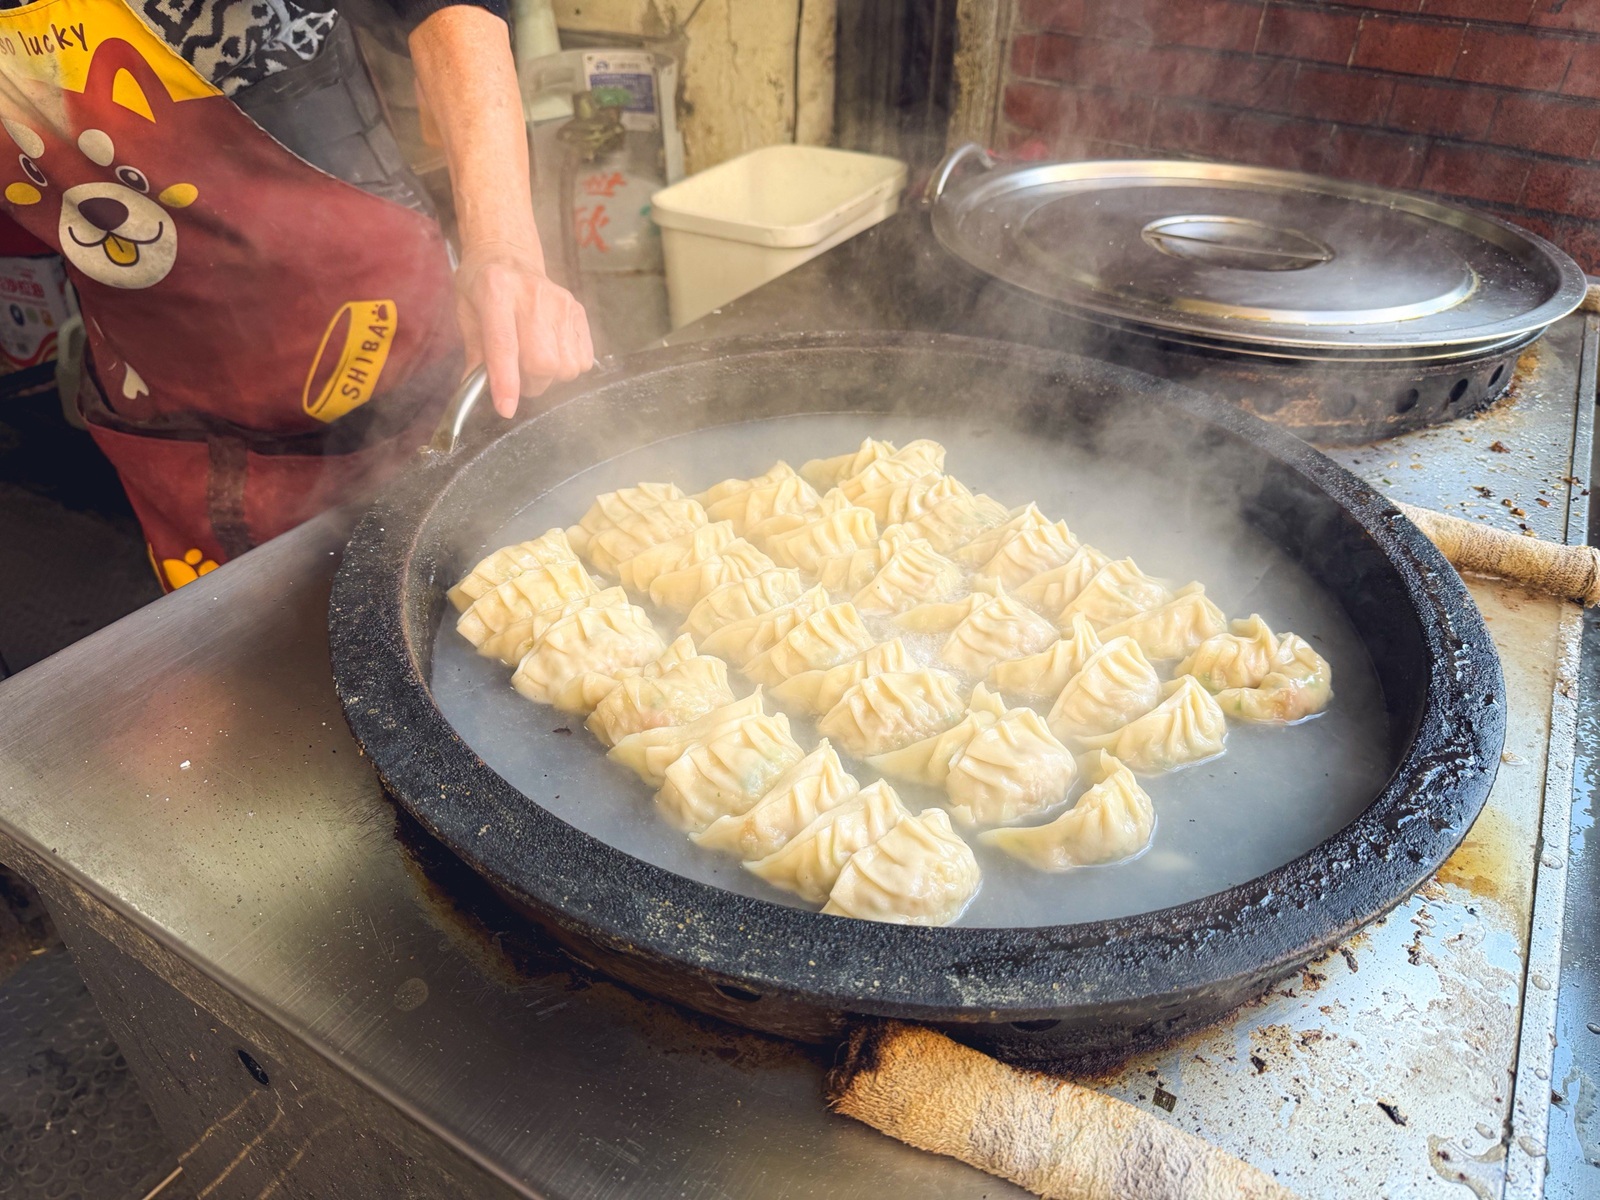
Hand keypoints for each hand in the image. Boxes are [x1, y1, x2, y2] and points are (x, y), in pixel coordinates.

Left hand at [455, 241, 594, 417]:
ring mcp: (561, 303)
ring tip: (535, 363)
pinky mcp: (578, 311)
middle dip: (531, 383)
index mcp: (496, 292)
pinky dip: (569, 367)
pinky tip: (553, 353)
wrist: (509, 255)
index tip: (506, 408)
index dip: (506, 382)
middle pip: (544, 362)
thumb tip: (475, 391)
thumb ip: (474, 353)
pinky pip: (584, 359)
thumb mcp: (466, 313)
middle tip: (519, 378)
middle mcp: (533, 296)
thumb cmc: (482, 286)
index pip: (504, 345)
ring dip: (551, 378)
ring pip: (567, 366)